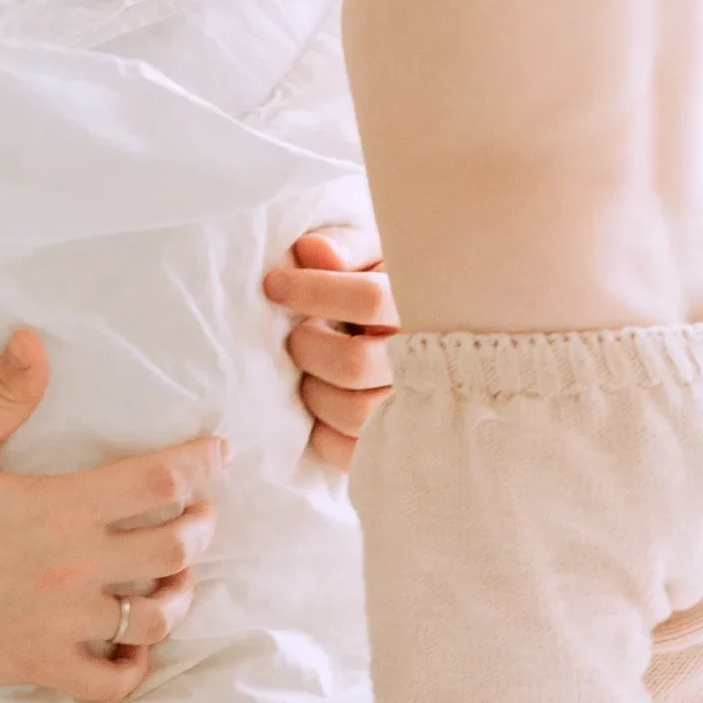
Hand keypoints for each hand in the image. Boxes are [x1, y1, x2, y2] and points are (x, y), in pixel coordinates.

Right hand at [0, 329, 225, 702]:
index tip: (218, 451)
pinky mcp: (42, 666)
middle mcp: (74, 568)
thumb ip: (4, 395)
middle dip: (200, 524)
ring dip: (180, 592)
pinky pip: (111, 682)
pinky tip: (135, 644)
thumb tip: (33, 339)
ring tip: (179, 574)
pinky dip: (135, 666)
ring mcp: (62, 624)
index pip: (156, 483)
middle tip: (202, 509)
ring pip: (155, 617)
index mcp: (59, 508)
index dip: (197, 464)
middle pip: (173, 549)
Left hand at [266, 226, 396, 470]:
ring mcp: (417, 411)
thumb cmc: (384, 288)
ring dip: (313, 390)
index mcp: (420, 307)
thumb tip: (311, 251)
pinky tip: (322, 401)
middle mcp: (428, 363)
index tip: (274, 285)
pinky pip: (351, 453)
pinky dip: (323, 430)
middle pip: (353, 364)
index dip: (311, 290)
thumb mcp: (373, 256)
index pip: (367, 299)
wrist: (419, 335)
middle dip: (307, 347)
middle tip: (297, 335)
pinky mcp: (399, 449)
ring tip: (309, 372)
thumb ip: (344, 248)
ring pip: (354, 413)